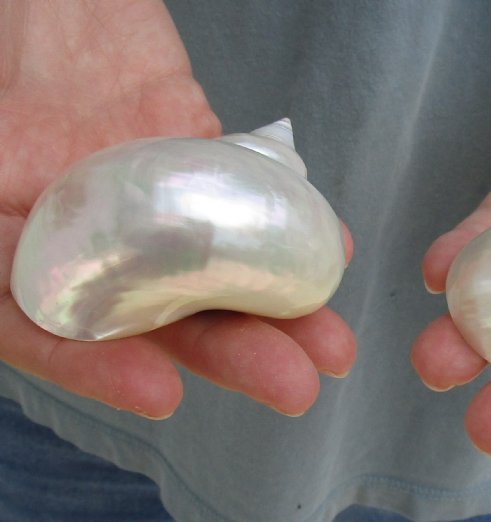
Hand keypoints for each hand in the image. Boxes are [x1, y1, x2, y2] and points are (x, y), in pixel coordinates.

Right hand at [0, 1, 354, 418]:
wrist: (56, 3)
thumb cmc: (3, 49)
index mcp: (12, 242)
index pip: (44, 324)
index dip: (96, 363)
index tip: (159, 391)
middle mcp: (84, 239)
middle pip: (154, 313)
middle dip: (227, 352)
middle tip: (292, 386)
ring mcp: (150, 202)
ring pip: (214, 267)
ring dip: (276, 308)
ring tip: (331, 341)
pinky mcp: (200, 162)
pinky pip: (247, 197)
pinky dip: (290, 224)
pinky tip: (329, 246)